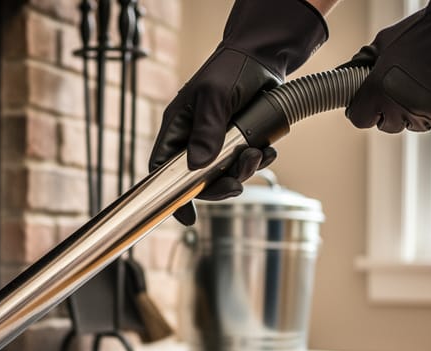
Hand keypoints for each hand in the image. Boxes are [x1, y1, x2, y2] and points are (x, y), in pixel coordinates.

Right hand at [149, 0, 326, 225]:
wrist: (264, 55)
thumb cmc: (232, 67)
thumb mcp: (216, 95)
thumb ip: (207, 129)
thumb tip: (197, 164)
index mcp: (178, 128)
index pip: (163, 168)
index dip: (170, 194)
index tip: (186, 215)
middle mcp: (194, 139)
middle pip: (198, 180)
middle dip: (220, 186)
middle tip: (237, 184)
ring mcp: (218, 142)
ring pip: (225, 175)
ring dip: (244, 171)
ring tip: (258, 153)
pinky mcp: (240, 141)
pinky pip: (245, 164)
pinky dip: (258, 162)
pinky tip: (267, 148)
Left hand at [343, 0, 430, 132]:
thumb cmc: (424, 31)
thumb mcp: (384, 43)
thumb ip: (365, 63)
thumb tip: (351, 72)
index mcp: (378, 93)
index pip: (360, 119)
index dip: (365, 109)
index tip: (370, 103)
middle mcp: (403, 109)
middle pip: (389, 124)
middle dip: (392, 110)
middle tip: (404, 87)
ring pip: (417, 124)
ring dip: (419, 110)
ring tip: (430, 83)